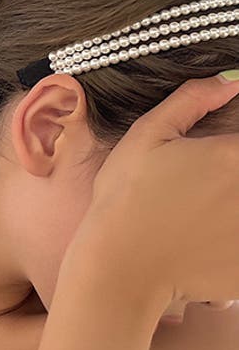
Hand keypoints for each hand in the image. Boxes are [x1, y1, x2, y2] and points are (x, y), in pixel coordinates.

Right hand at [67, 72, 238, 310]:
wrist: (121, 266)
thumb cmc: (126, 198)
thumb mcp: (145, 136)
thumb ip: (189, 101)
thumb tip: (226, 83)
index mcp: (233, 155)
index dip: (232, 144)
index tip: (215, 155)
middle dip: (230, 174)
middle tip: (204, 185)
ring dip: (232, 204)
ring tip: (201, 211)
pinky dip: (231, 239)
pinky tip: (207, 241)